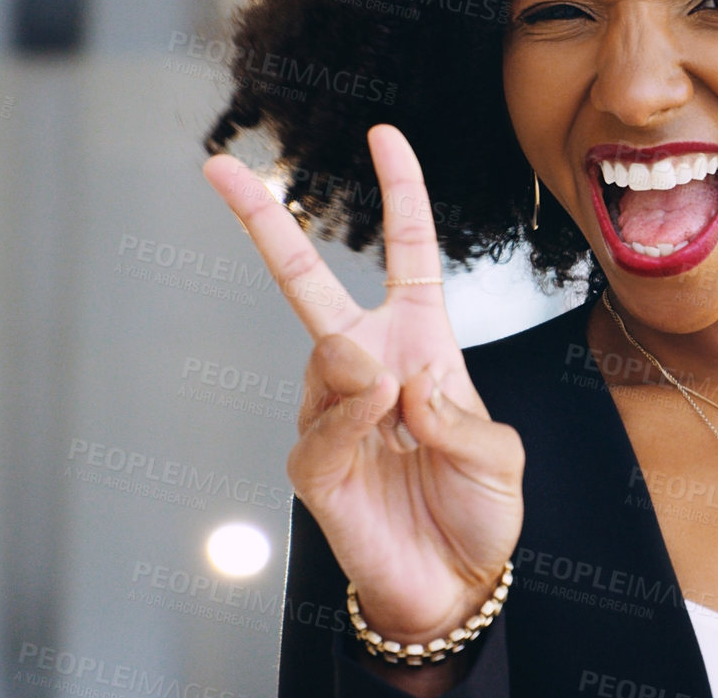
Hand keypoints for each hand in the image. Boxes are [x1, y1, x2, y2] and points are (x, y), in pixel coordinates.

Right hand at [202, 124, 524, 644]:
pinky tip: (380, 428)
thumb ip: (460, 415)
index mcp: (422, 341)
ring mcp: (330, 410)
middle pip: (304, 281)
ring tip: (400, 415)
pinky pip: (323, 423)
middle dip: (262, 220)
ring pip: (329, 356)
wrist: (454, 585)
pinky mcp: (310, 462)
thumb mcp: (500, 456)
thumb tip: (391, 382)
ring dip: (368, 376)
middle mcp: (367, 363)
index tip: (383, 133)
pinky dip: (355, 424)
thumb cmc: (480, 511)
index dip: (400, 192)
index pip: (408, 252)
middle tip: (217, 167)